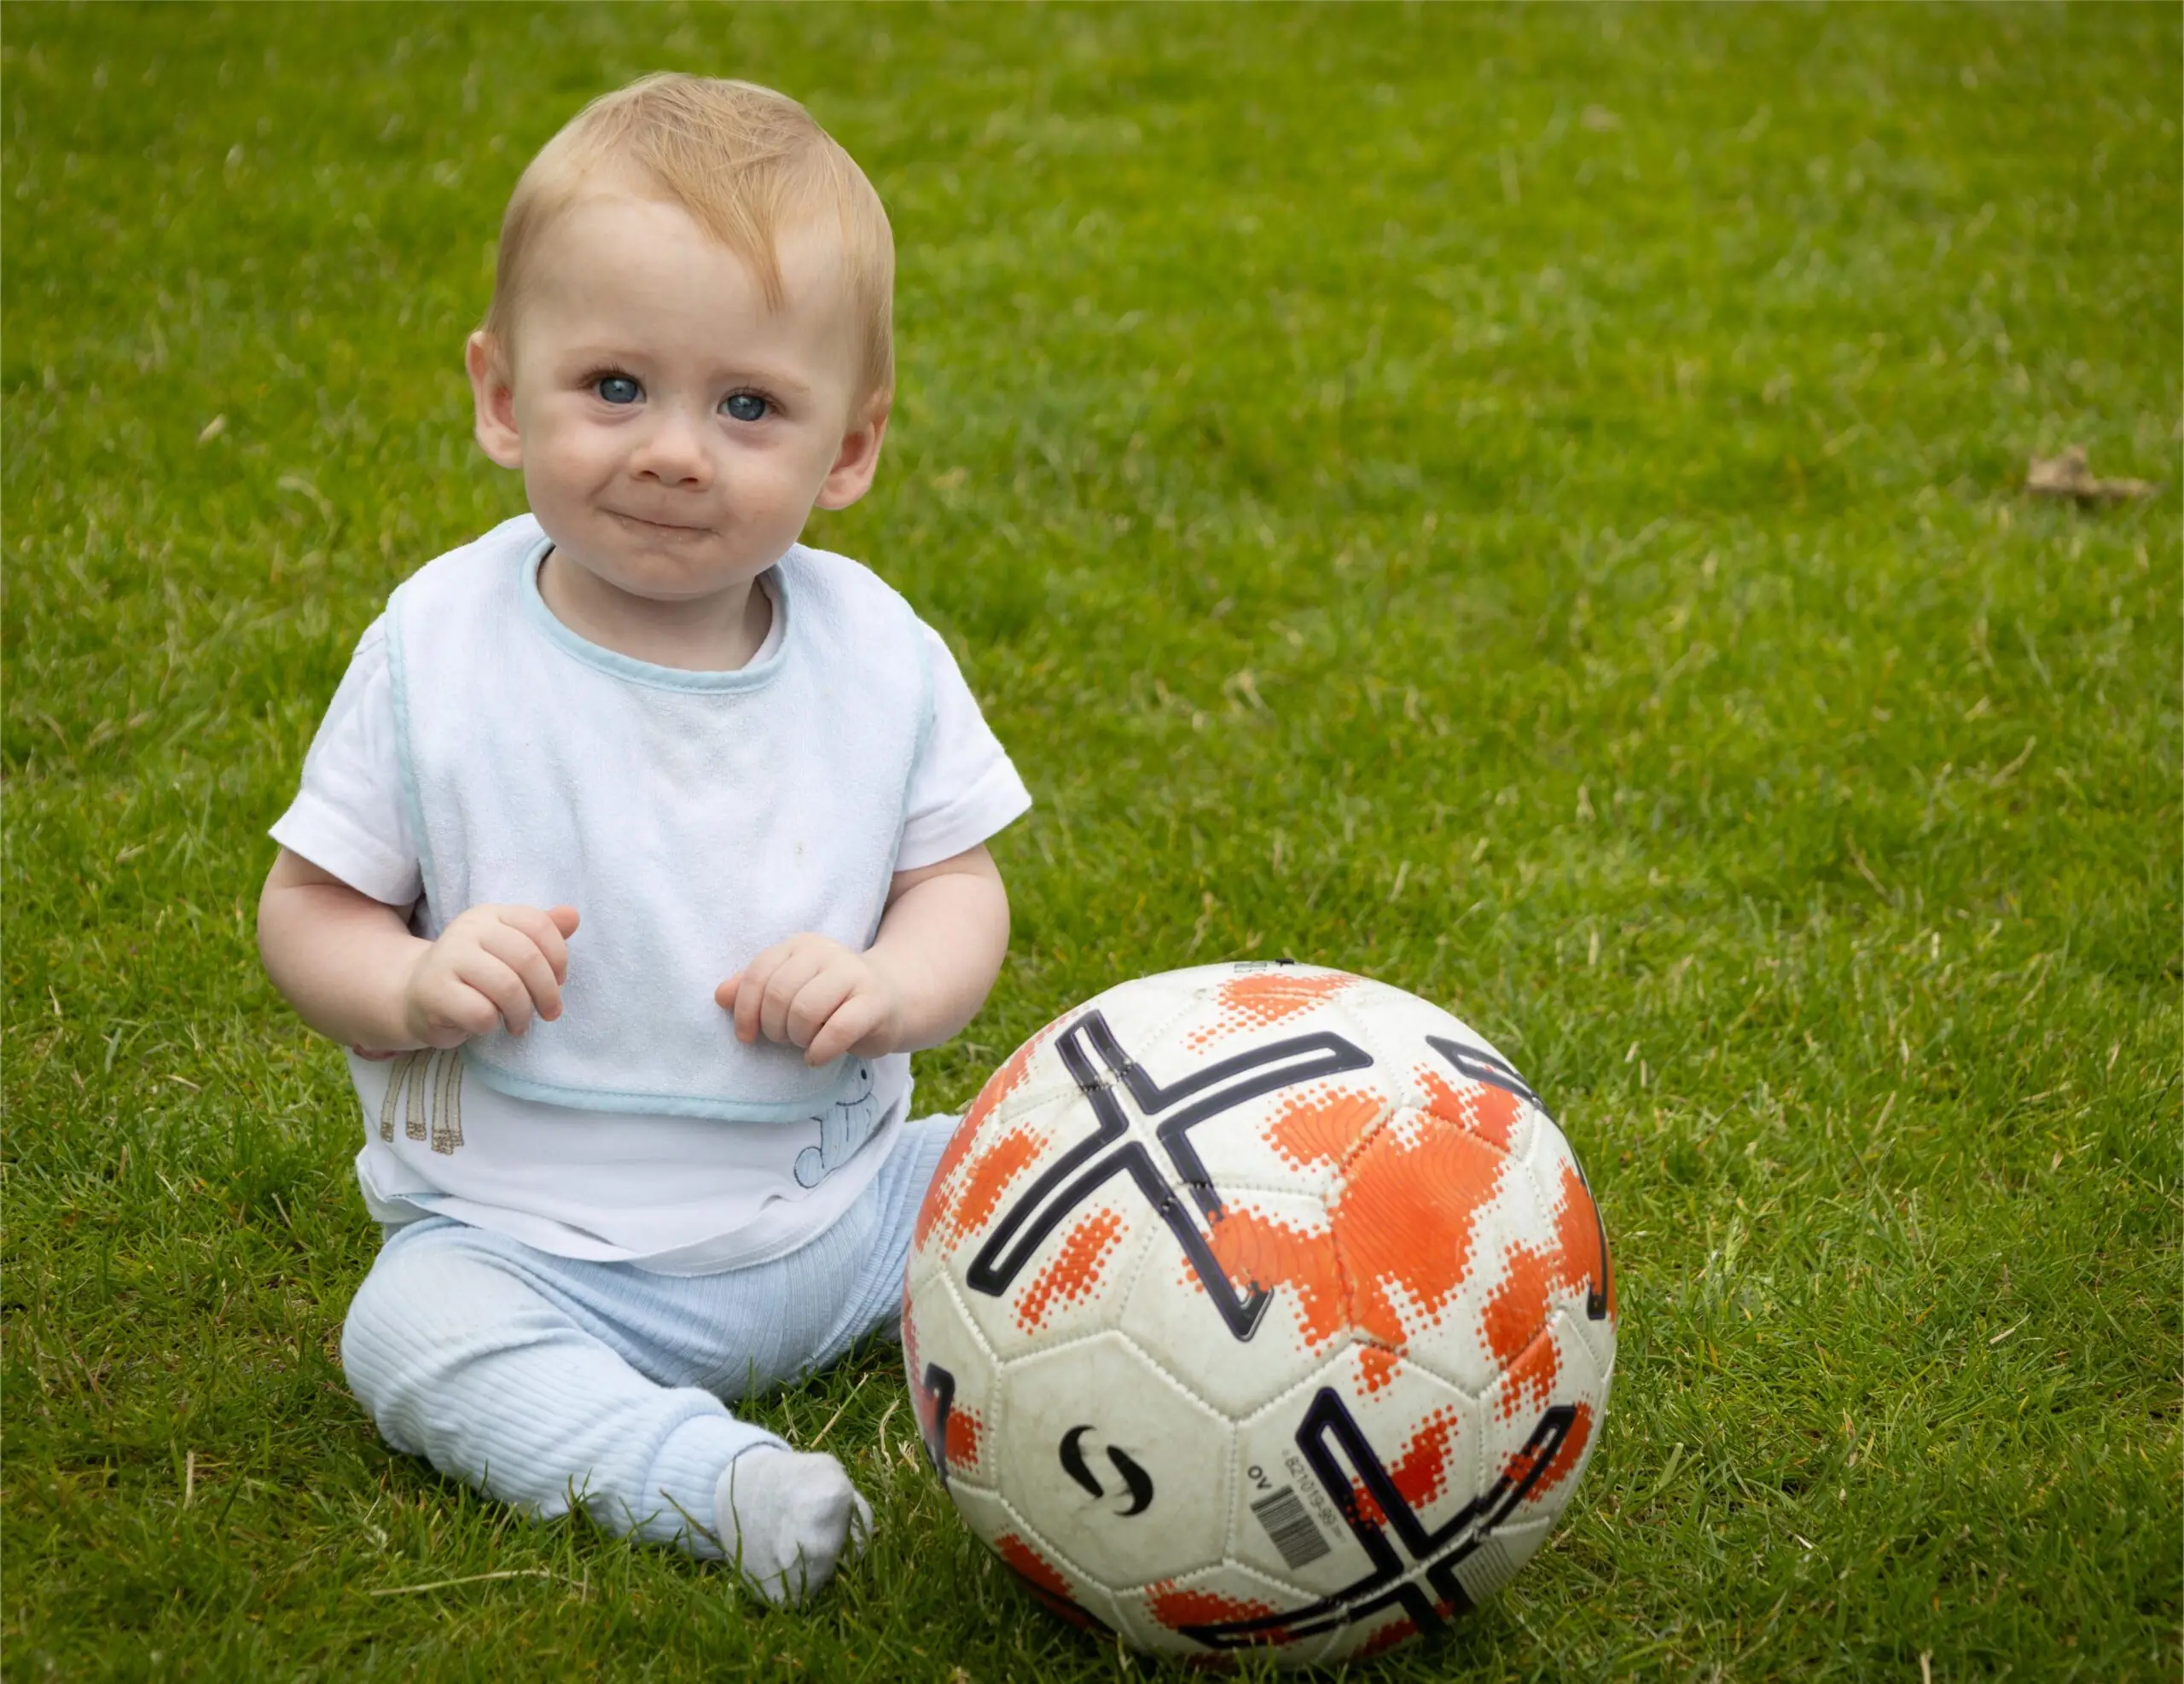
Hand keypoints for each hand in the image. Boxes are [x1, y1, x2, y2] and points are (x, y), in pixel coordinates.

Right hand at [401, 904, 579, 1048]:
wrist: (414, 995)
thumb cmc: (474, 975)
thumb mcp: (508, 949)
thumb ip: (542, 933)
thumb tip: (573, 916)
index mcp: (490, 915)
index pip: (539, 925)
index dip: (559, 957)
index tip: (559, 981)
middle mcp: (467, 930)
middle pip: (528, 959)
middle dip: (547, 993)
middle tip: (549, 1013)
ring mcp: (447, 958)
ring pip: (508, 988)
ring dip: (522, 1013)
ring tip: (519, 1024)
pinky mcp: (434, 991)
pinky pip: (482, 1012)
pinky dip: (493, 1024)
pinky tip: (488, 1025)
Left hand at [715, 934, 906, 1066]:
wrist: (891, 1000)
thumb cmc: (830, 999)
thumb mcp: (790, 989)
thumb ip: (754, 989)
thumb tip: (720, 995)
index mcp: (800, 945)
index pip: (758, 974)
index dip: (745, 1010)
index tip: (747, 1036)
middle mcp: (827, 952)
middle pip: (779, 995)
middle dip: (775, 1028)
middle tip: (786, 1039)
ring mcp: (854, 974)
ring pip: (805, 1012)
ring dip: (798, 1038)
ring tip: (805, 1043)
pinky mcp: (875, 1002)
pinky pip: (837, 1029)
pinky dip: (820, 1050)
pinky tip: (817, 1057)